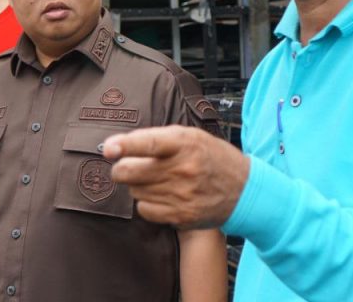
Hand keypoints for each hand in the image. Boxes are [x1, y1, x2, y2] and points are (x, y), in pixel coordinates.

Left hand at [103, 125, 249, 228]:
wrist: (244, 190)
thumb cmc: (211, 158)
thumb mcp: (192, 136)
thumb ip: (157, 138)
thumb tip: (118, 146)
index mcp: (185, 144)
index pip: (149, 143)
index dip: (125, 145)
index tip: (109, 148)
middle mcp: (183, 170)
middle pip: (131, 172)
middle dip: (120, 169)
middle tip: (124, 166)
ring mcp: (182, 196)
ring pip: (135, 191)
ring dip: (137, 185)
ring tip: (155, 179)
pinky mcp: (181, 216)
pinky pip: (145, 210)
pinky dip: (146, 203)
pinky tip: (160, 195)